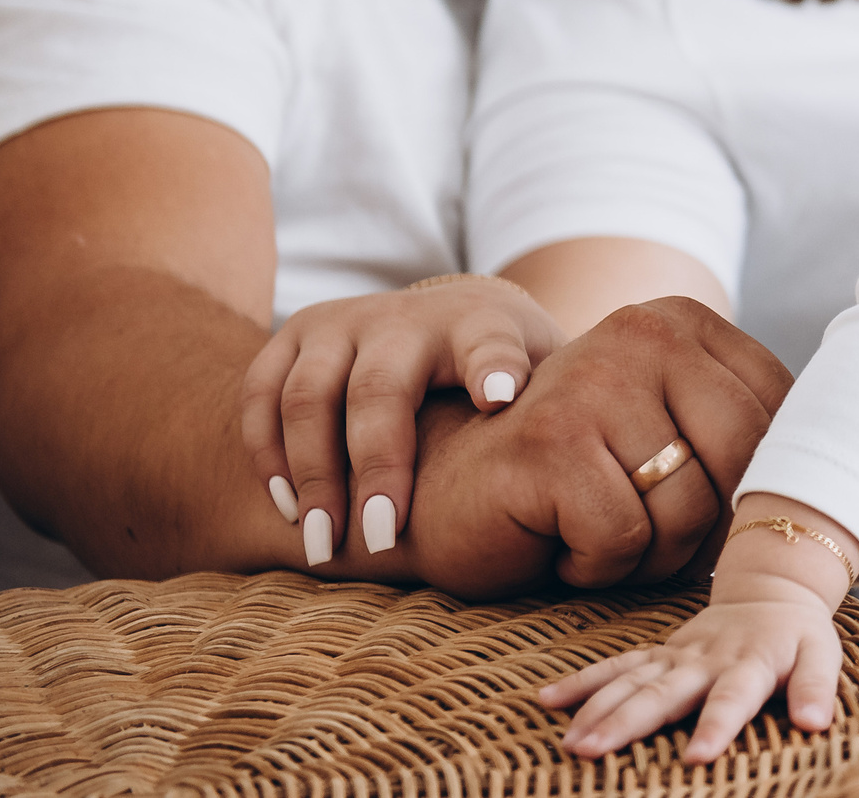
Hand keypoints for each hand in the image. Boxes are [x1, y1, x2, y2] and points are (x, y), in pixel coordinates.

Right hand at [239, 275, 559, 566]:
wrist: (447, 319)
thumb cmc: (505, 372)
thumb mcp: (545, 380)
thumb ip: (561, 413)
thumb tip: (597, 469)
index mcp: (479, 324)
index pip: (489, 343)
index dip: (494, 366)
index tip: (501, 396)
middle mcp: (404, 316)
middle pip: (380, 387)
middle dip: (377, 466)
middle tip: (380, 539)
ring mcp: (342, 322)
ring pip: (308, 395)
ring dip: (312, 474)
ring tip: (324, 542)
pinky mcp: (293, 337)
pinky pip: (261, 396)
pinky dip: (268, 454)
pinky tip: (289, 511)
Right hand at [398, 297, 792, 598]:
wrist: (451, 500)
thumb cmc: (580, 482)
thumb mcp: (676, 438)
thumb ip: (747, 436)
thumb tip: (836, 487)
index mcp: (684, 322)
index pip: (781, 414)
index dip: (762, 484)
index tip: (718, 510)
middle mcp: (641, 332)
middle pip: (744, 459)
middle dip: (708, 525)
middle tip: (652, 533)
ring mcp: (592, 381)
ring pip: (687, 507)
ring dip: (650, 552)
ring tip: (599, 529)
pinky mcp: (548, 444)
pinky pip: (625, 538)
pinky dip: (598, 564)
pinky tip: (561, 541)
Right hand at [543, 589, 840, 761]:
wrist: (772, 591)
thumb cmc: (798, 635)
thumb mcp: (822, 656)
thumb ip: (816, 688)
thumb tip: (815, 723)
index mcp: (749, 664)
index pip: (731, 698)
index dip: (716, 725)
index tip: (696, 757)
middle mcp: (705, 660)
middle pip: (664, 693)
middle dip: (628, 723)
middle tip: (592, 752)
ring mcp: (676, 656)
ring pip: (631, 681)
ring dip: (597, 709)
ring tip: (570, 743)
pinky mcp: (659, 653)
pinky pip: (617, 665)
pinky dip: (582, 681)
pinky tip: (547, 700)